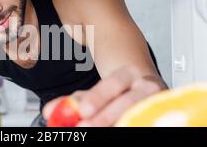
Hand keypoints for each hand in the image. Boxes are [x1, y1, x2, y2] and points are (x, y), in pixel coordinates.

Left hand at [43, 66, 166, 126]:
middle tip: (84, 126)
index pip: (114, 83)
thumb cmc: (118, 94)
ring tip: (97, 132)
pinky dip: (124, 126)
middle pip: (128, 101)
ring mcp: (155, 104)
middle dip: (105, 116)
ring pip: (137, 115)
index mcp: (129, 74)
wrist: (146, 94)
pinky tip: (114, 130)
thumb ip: (74, 101)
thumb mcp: (96, 95)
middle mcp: (147, 87)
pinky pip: (141, 122)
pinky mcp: (157, 116)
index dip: (98, 97)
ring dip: (116, 123)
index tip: (83, 110)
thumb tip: (50, 111)